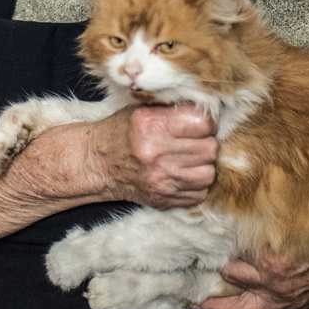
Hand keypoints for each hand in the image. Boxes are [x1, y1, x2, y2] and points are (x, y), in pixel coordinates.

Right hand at [90, 104, 216, 208]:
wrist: (97, 164)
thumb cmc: (122, 132)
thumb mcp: (143, 110)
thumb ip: (175, 109)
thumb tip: (211, 109)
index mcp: (152, 126)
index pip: (204, 124)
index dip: (207, 123)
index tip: (199, 124)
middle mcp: (157, 154)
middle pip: (209, 149)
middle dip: (206, 143)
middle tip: (194, 142)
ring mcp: (160, 180)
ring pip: (208, 173)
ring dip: (203, 165)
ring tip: (189, 159)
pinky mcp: (163, 199)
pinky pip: (199, 193)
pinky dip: (195, 184)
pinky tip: (182, 174)